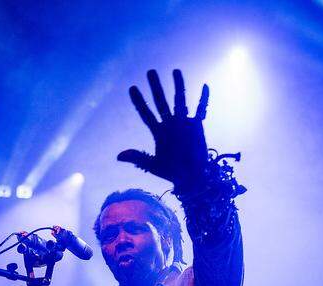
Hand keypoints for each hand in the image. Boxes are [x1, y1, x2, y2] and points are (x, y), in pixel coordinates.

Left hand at [117, 69, 209, 191]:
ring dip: (178, 86)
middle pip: (161, 101)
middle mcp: (170, 124)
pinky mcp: (197, 127)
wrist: (193, 178)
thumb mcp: (153, 165)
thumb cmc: (173, 173)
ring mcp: (183, 124)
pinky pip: (201, 110)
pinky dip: (203, 99)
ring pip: (180, 100)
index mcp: (158, 132)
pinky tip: (204, 86)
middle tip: (150, 71)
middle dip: (156, 87)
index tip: (132, 88)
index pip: (146, 113)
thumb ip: (138, 157)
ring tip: (175, 70)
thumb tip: (118, 156)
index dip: (139, 101)